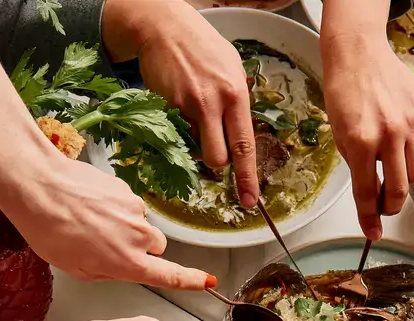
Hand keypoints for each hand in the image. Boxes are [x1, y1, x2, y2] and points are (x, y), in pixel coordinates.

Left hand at [6, 157, 213, 288]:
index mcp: (126, 263)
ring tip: (90, 223)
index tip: (207, 281)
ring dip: (124, 226)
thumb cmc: (48, 230)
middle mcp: (138, 237)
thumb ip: (106, 272)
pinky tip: (88, 206)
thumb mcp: (75, 269)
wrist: (38, 185)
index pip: (171, 276)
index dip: (191, 280)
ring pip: (141, 225)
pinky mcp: (127, 189)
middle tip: (108, 246)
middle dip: (141, 249)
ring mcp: (135, 210)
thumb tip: (117, 267)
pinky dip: (114, 208)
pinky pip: (128, 205)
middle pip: (157, 247)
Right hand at [102, 0, 258, 207]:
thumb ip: (238, 103)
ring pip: (195, 149)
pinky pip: (176, 136)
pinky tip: (179, 104)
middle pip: (217, 159)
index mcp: (235, 95)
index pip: (244, 146)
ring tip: (194, 114)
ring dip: (196, 143)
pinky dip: (179, 129)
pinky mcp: (165, 108)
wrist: (163, 27)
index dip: (247, 178)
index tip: (250, 200)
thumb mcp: (232, 69)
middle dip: (216, 162)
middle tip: (214, 146)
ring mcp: (186, 106)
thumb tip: (241, 133)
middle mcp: (212, 102)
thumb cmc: (202, 47)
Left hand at [321, 1, 413, 236]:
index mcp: (361, 143)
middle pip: (400, 191)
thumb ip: (359, 168)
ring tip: (392, 171)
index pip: (367, 193)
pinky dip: (412, 151)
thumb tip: (371, 197)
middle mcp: (389, 135)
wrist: (359, 54)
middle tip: (384, 207)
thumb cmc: (344, 95)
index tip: (372, 234)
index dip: (369, 219)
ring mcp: (411, 123)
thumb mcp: (341, 137)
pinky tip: (399, 138)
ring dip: (405, 182)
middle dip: (391, 207)